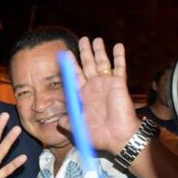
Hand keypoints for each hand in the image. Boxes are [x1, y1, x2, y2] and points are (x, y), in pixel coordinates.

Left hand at [67, 37, 140, 153]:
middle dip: (84, 52)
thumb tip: (58, 120)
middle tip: (82, 39)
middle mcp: (94, 87)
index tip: (65, 53)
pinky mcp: (119, 84)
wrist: (117, 138)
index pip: (75, 75)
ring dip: (99, 51)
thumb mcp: (77, 128)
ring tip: (96, 39)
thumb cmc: (99, 135)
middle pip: (88, 65)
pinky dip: (119, 56)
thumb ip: (67, 122)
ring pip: (102, 63)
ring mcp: (107, 84)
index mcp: (83, 95)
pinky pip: (119, 67)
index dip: (70, 65)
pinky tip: (118, 46)